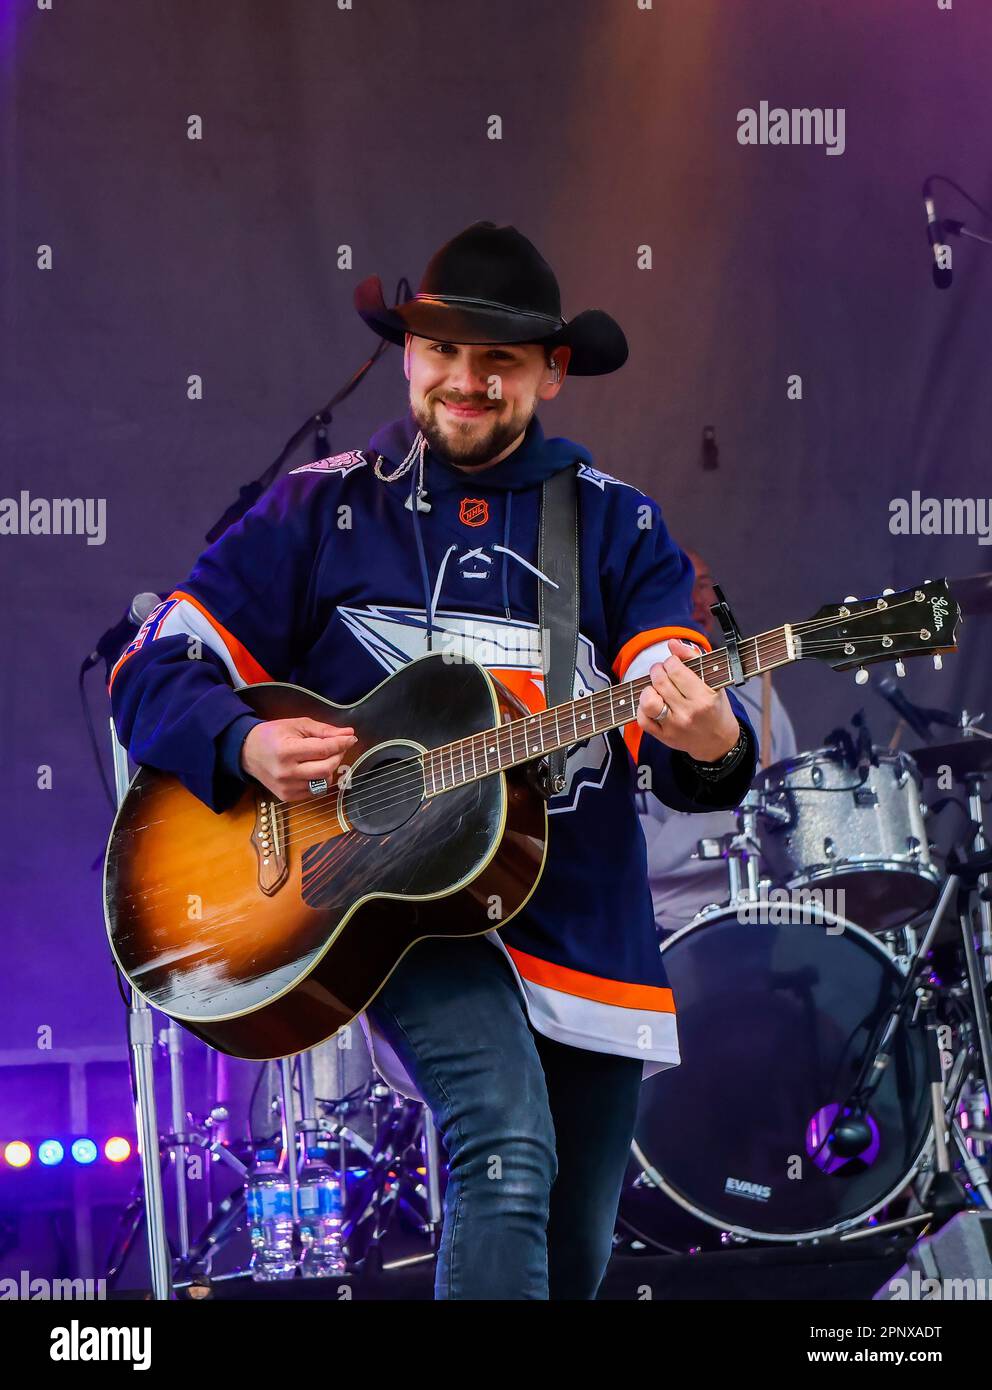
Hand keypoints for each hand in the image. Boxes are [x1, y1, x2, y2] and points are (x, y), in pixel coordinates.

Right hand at [240, 717, 357, 800]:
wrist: (247, 752)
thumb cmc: (273, 735)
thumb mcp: (297, 725)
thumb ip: (324, 730)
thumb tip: (349, 733)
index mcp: (287, 751)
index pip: (323, 750)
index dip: (341, 743)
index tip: (351, 738)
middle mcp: (286, 773)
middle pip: (326, 769)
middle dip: (338, 756)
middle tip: (338, 747)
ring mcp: (286, 788)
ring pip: (323, 782)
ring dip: (329, 768)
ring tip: (322, 757)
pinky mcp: (287, 797)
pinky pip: (315, 791)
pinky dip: (319, 779)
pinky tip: (312, 769)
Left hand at [636, 638, 740, 761]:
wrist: (718, 742)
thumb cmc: (716, 708)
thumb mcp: (713, 681)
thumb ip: (693, 658)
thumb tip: (672, 643)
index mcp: (703, 698)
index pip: (675, 670)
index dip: (671, 661)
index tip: (674, 664)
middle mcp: (688, 713)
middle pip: (660, 682)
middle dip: (658, 670)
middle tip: (662, 672)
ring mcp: (674, 727)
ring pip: (648, 701)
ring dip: (648, 689)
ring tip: (655, 688)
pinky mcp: (663, 737)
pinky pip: (642, 720)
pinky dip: (642, 708)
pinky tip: (653, 703)